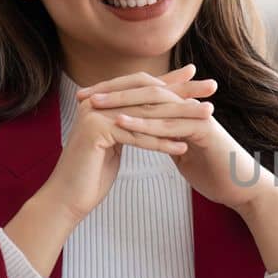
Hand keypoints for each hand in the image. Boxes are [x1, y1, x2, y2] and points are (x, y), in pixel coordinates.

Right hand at [37, 66, 212, 222]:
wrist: (66, 198)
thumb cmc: (93, 173)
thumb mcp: (117, 142)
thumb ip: (129, 124)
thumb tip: (150, 113)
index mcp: (103, 100)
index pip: (144, 87)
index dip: (173, 82)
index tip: (199, 79)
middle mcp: (97, 101)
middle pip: (147, 94)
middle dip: (182, 92)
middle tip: (211, 89)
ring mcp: (94, 114)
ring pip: (145, 114)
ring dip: (179, 116)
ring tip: (206, 117)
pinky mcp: (95, 132)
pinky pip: (136, 136)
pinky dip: (160, 142)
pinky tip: (183, 146)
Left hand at [86, 71, 277, 211]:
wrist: (244, 188)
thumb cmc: (214, 173)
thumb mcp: (184, 150)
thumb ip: (168, 139)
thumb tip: (149, 137)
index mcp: (183, 109)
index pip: (145, 93)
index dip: (116, 93)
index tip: (88, 98)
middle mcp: (190, 106)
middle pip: (147, 90)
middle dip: (114, 91)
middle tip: (85, 95)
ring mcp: (198, 116)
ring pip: (156, 103)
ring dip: (123, 103)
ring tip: (96, 106)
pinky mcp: (204, 130)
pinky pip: (169, 124)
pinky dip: (145, 124)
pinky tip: (122, 124)